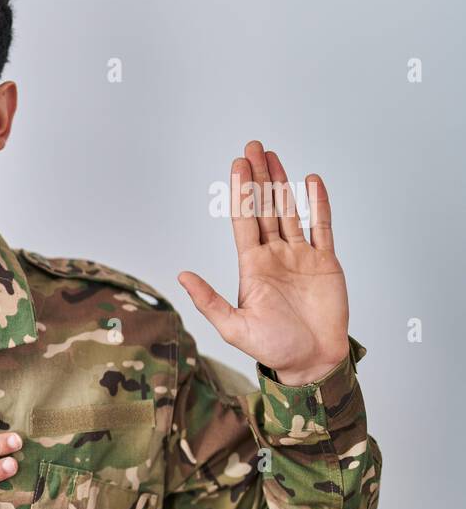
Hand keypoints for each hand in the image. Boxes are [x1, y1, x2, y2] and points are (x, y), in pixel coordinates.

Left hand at [178, 140, 350, 385]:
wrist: (312, 362)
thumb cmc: (273, 349)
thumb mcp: (233, 327)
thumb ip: (209, 300)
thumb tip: (182, 275)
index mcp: (252, 267)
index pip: (244, 221)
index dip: (241, 192)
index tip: (238, 165)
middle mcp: (274, 256)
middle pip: (264, 208)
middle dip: (258, 177)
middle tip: (253, 146)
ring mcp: (300, 257)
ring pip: (290, 210)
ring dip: (282, 183)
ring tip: (274, 156)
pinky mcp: (326, 263)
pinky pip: (322, 227)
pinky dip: (318, 204)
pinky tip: (311, 181)